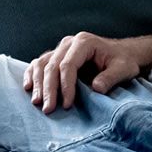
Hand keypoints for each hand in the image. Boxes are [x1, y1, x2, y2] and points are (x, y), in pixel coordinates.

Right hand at [22, 32, 149, 113]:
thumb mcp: (123, 69)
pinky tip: (28, 88)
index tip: (68, 104)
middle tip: (48, 109)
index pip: (68, 64)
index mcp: (84, 42)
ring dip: (37, 84)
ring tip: (37, 103)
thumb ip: (111, 77)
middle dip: (49, 89)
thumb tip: (96, 88)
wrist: (123, 54)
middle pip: (52, 65)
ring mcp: (60, 48)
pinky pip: (39, 63)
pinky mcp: (56, 56)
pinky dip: (31, 75)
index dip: (65, 85)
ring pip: (42, 64)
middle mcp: (68, 43)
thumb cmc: (123, 61)